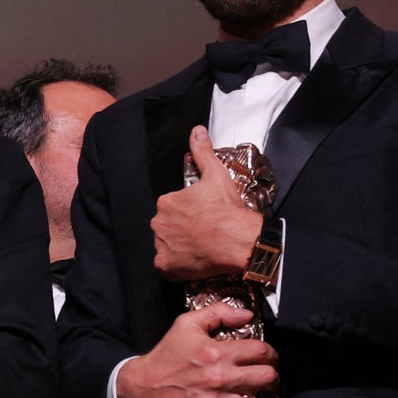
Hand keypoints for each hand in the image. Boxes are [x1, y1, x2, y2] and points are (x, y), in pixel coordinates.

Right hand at [116, 305, 281, 397]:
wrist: (140, 390)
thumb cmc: (165, 357)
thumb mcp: (186, 325)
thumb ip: (218, 313)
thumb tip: (247, 315)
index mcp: (215, 354)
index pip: (263, 352)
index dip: (271, 354)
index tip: (268, 358)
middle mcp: (219, 380)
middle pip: (269, 378)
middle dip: (274, 377)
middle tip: (268, 377)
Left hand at [151, 127, 265, 281]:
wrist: (239, 241)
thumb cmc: (228, 210)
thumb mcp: (216, 175)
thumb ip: (202, 152)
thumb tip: (196, 131)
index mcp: (166, 202)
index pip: (171, 208)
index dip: (188, 213)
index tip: (203, 217)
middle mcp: (158, 223)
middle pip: (167, 227)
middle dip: (181, 230)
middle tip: (203, 233)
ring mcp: (161, 246)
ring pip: (167, 246)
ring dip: (179, 247)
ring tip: (201, 246)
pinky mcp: (165, 267)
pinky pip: (167, 266)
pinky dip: (177, 265)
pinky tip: (195, 260)